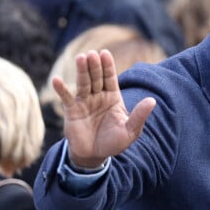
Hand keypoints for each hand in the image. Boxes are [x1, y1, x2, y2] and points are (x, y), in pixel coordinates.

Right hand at [52, 49, 155, 167]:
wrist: (95, 156)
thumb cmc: (114, 143)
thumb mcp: (130, 131)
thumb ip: (139, 115)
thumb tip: (152, 100)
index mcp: (113, 97)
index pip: (110, 78)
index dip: (108, 66)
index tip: (105, 54)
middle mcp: (98, 96)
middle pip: (96, 77)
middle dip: (95, 66)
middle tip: (92, 54)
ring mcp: (84, 102)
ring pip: (83, 83)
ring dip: (81, 71)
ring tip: (80, 58)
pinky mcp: (71, 110)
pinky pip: (66, 97)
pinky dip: (61, 89)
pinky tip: (56, 80)